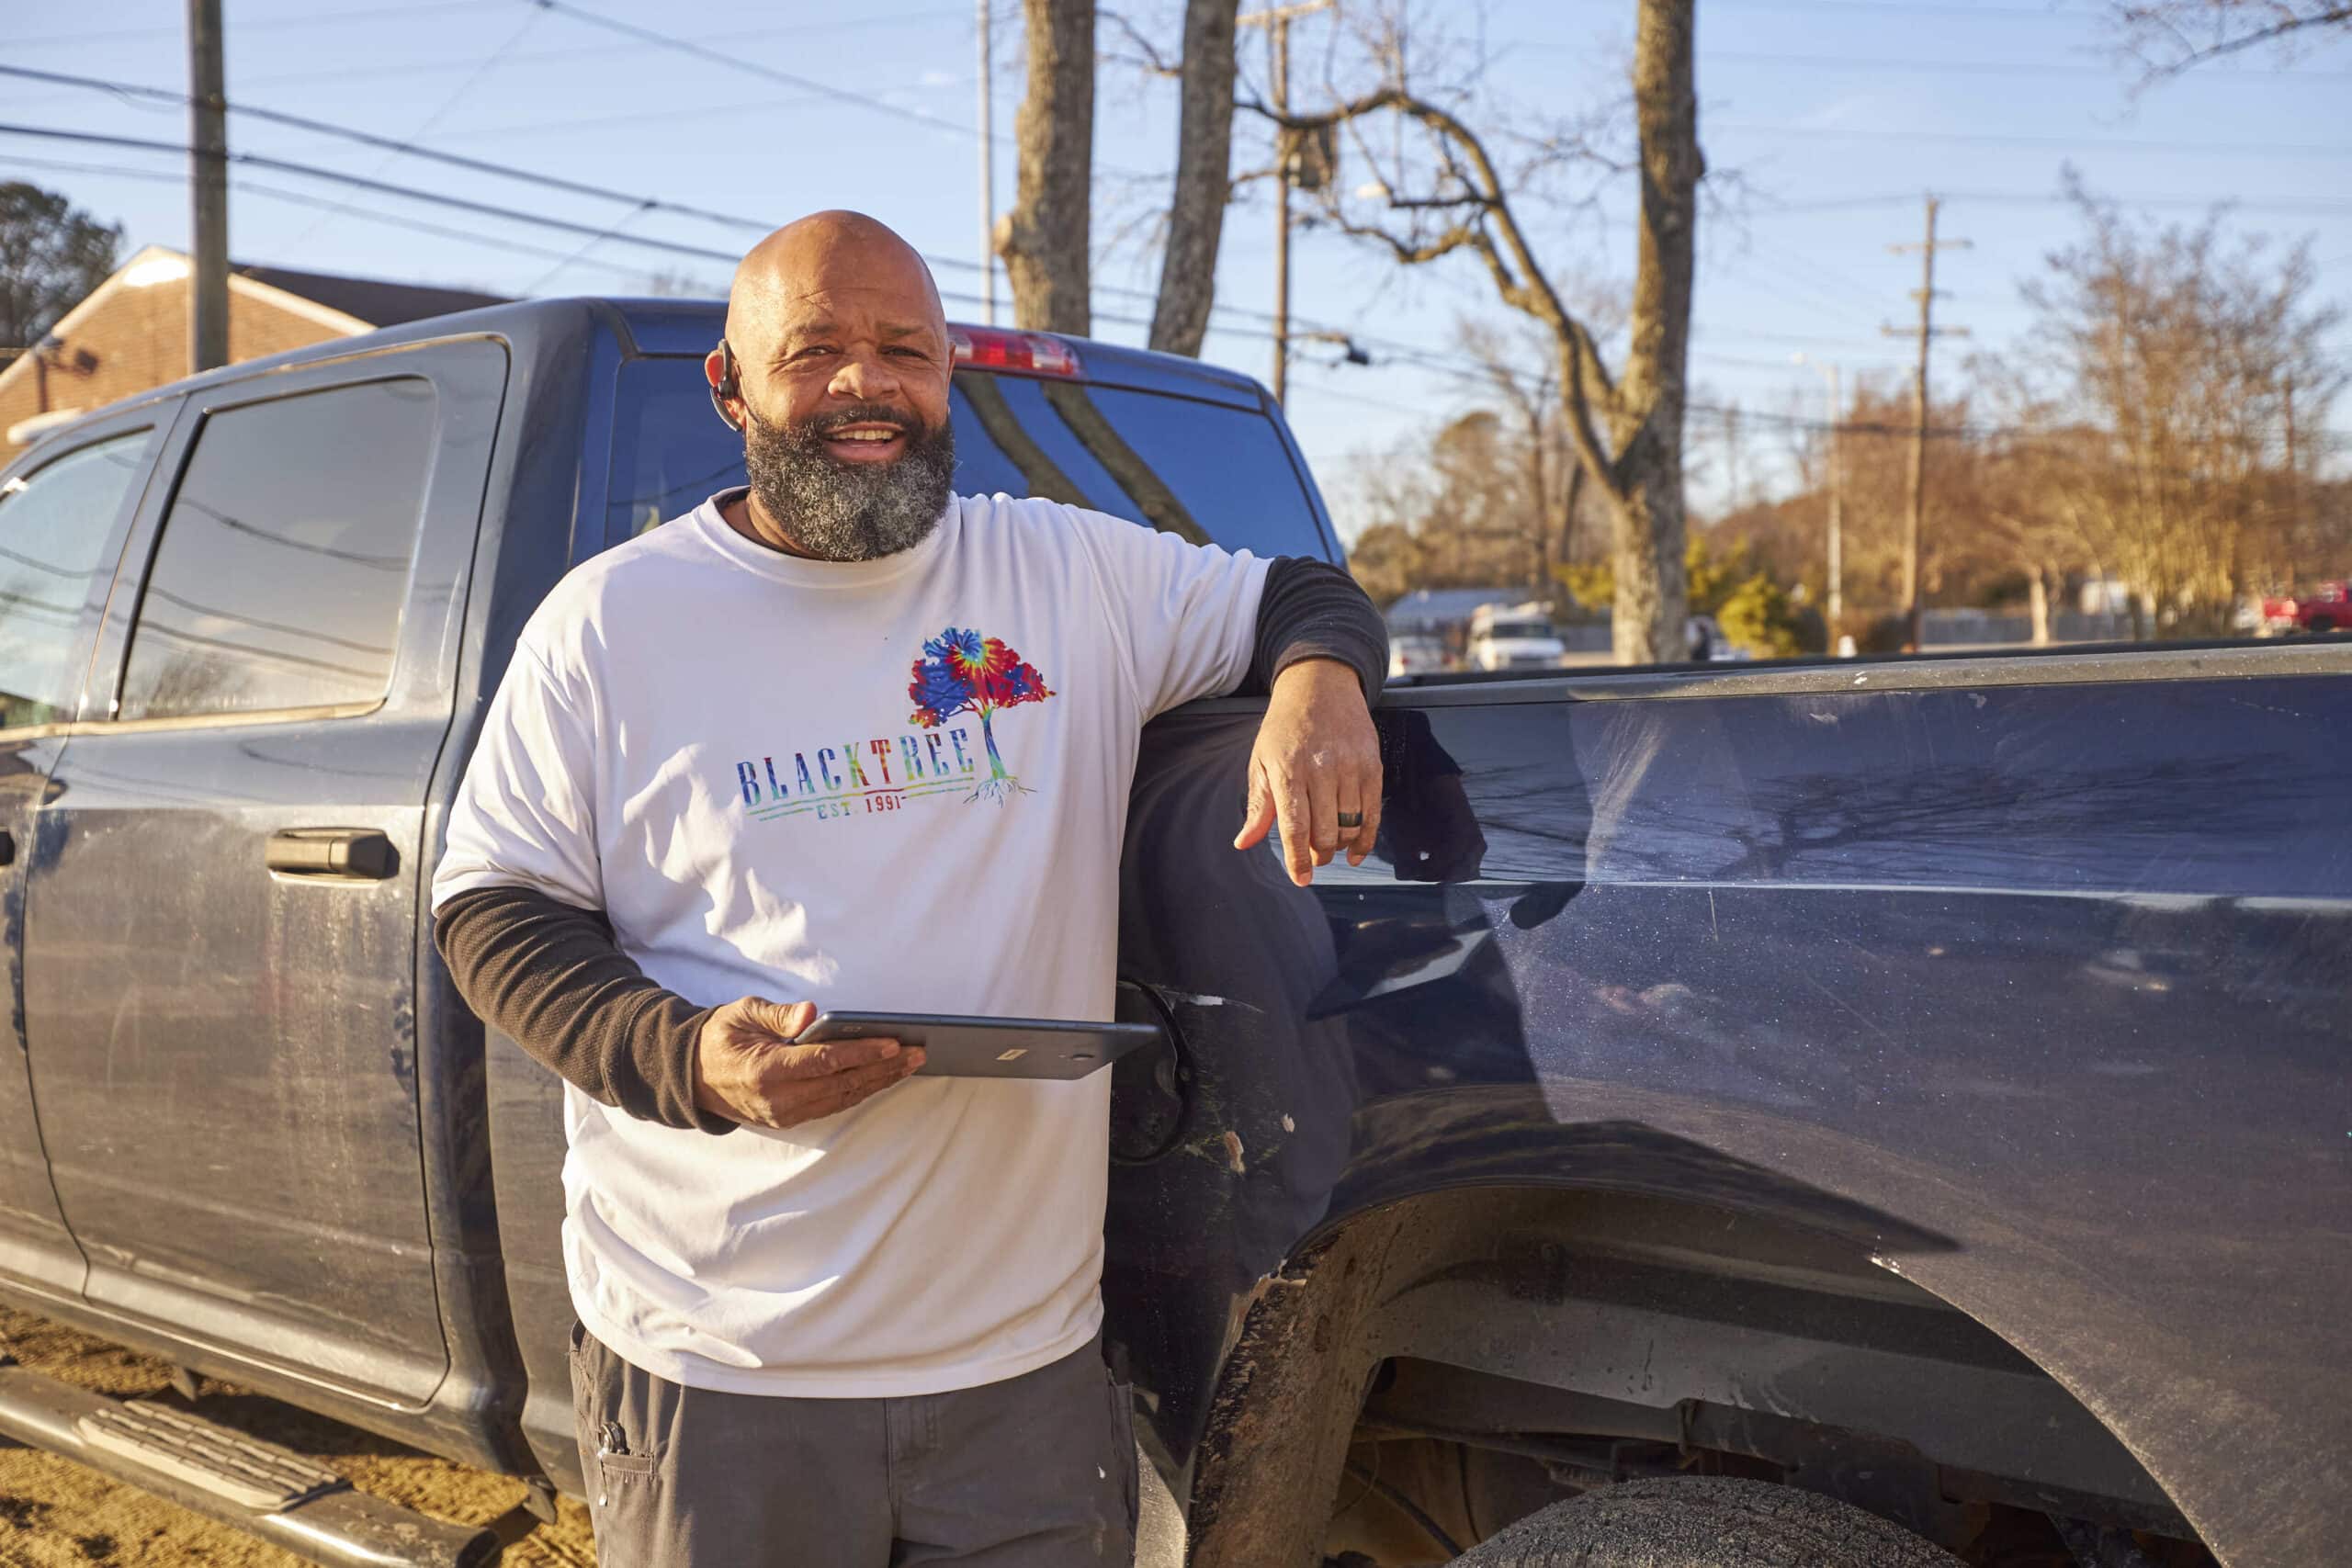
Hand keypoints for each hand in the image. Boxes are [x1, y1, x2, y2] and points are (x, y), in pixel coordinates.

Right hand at [691, 998, 924, 1129]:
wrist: (693, 1077)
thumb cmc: (721, 1038)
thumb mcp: (741, 1013)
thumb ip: (777, 1015)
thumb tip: (809, 1012)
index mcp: (764, 1070)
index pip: (823, 1062)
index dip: (860, 1053)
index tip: (891, 1043)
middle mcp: (778, 1099)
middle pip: (842, 1084)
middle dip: (883, 1068)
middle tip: (917, 1052)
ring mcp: (786, 1114)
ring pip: (843, 1098)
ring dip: (880, 1081)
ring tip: (911, 1062)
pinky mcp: (792, 1118)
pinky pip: (834, 1105)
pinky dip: (863, 1090)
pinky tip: (885, 1075)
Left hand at [1233, 658, 1382, 885]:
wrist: (1320, 686)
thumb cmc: (1285, 727)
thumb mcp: (1261, 761)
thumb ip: (1258, 806)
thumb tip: (1244, 842)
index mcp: (1288, 770)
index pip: (1295, 826)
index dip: (1298, 859)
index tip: (1301, 879)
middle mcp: (1321, 768)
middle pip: (1325, 831)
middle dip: (1319, 853)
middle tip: (1313, 856)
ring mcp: (1350, 766)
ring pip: (1350, 824)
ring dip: (1340, 845)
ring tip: (1329, 846)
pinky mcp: (1372, 764)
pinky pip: (1373, 812)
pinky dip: (1366, 837)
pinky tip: (1356, 850)